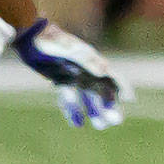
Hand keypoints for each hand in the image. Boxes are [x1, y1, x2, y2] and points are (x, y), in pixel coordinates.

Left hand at [14, 20, 133, 128]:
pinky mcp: (61, 79)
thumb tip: (104, 70)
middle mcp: (86, 69)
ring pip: (88, 96)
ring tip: (100, 125)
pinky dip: (73, 109)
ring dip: (94, 110)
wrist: (32, 38)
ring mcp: (74, 75)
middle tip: (115, 121)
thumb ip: (87, 60)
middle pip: (102, 90)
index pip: (112, 75)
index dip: (122, 86)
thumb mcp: (70, 50)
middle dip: (110, 105)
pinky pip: (70, 97)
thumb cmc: (53, 42)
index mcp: (92, 61)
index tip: (130, 99)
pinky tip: (76, 122)